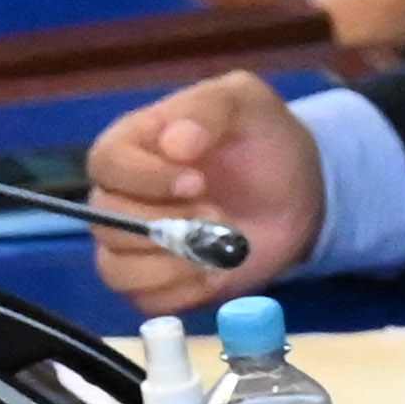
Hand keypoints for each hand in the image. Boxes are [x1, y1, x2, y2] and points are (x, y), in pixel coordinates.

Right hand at [85, 73, 327, 314]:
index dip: (145, 178)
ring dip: (169, 264)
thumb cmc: (262, 139)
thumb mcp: (244, 102)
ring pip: (115, 268)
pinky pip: (144, 301)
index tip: (196, 181)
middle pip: (106, 221)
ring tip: (218, 248)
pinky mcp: (157, 282)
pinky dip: (180, 293)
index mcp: (132, 145)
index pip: (106, 164)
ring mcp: (135, 245)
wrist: (298, 191)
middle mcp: (121, 196)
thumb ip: (207, 109)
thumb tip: (174, 142)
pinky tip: (215, 273)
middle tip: (218, 215)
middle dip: (165, 225)